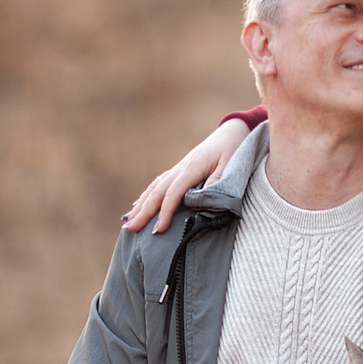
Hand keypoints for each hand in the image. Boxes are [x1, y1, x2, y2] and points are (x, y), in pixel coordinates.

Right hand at [123, 119, 254, 233]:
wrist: (231, 133)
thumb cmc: (233, 150)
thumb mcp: (230, 167)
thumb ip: (217, 183)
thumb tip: (200, 200)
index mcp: (192, 168)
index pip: (173, 193)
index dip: (164, 212)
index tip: (158, 230)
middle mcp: (180, 168)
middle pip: (157, 192)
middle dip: (143, 212)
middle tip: (131, 229)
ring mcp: (177, 168)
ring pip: (154, 188)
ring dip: (140, 205)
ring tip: (129, 222)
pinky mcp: (179, 170)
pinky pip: (158, 184)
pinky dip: (146, 196)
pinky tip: (138, 205)